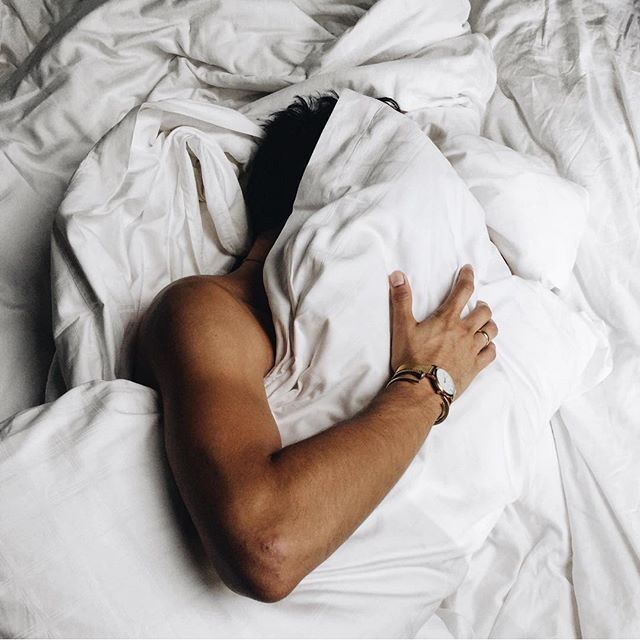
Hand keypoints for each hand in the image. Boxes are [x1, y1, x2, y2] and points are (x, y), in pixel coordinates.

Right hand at [388, 265, 497, 397]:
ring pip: (490, 331)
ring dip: (489, 324)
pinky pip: (490, 353)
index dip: (467, 277)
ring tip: (484, 323)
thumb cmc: (410, 358)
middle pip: (483, 312)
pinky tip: (486, 346)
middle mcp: (463, 331)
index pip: (462, 291)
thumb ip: (401, 300)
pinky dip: (490, 347)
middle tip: (477, 304)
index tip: (469, 270)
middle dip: (482, 305)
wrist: (422, 388)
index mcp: (446, 319)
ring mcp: (471, 350)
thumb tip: (397, 275)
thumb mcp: (401, 326)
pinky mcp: (474, 367)